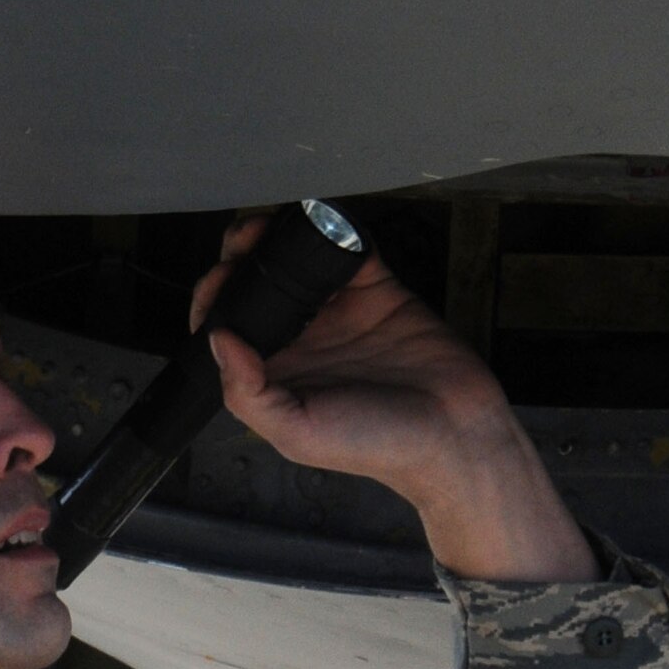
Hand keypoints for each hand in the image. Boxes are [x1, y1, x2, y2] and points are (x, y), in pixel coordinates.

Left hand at [190, 214, 597, 582]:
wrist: (454, 433)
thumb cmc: (377, 445)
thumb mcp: (297, 433)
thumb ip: (248, 393)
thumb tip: (217, 338)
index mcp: (275, 374)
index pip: (227, 327)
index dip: (214, 300)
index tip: (219, 281)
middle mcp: (302, 339)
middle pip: (255, 286)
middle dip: (239, 258)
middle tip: (243, 243)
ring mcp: (338, 310)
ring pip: (294, 261)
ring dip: (275, 239)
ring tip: (267, 226)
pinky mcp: (377, 288)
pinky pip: (347, 247)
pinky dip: (332, 229)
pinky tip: (319, 223)